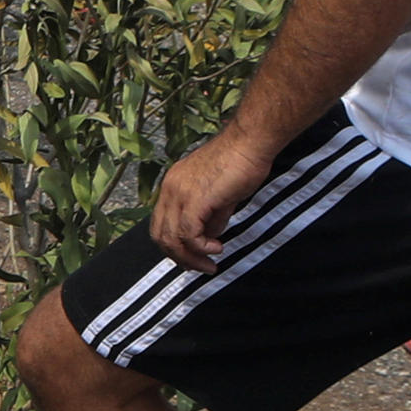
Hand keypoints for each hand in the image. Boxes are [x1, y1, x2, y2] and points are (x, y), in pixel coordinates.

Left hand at [147, 122, 283, 272]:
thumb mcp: (219, 196)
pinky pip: (188, 233)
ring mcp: (179, 193)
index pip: (161, 224)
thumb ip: (211, 216)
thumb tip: (210, 237)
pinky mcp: (194, 199)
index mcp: (172, 186)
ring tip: (211, 263)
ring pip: (172, 238)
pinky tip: (217, 248)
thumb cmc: (240, 164)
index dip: (174, 245)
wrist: (249, 144)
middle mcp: (169, 189)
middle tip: (201, 266)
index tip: (193, 258)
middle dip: (180, 257)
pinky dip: (201, 247)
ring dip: (191, 257)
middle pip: (161, 235)